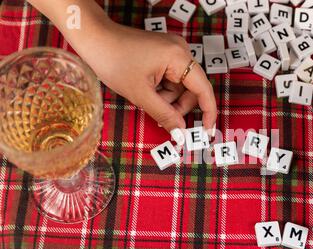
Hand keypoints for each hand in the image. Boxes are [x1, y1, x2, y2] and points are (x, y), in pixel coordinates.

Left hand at [28, 0, 216, 136]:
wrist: (93, 39)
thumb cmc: (113, 61)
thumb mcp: (140, 94)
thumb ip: (165, 115)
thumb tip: (181, 134)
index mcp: (179, 57)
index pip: (203, 89)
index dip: (208, 113)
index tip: (206, 132)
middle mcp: (181, 51)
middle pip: (191, 90)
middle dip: (177, 107)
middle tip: (162, 119)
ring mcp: (172, 51)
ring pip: (180, 87)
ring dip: (167, 99)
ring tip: (146, 98)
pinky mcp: (164, 53)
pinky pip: (171, 79)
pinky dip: (161, 90)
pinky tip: (146, 89)